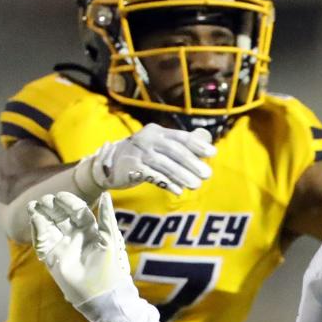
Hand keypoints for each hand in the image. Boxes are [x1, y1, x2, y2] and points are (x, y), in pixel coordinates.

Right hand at [29, 191, 130, 305]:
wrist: (102, 294)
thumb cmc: (111, 266)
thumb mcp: (110, 238)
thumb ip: (107, 217)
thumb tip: (106, 194)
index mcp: (91, 230)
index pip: (77, 211)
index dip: (69, 202)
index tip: (60, 196)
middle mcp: (75, 236)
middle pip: (60, 216)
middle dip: (52, 207)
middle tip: (46, 200)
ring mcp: (63, 246)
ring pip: (49, 226)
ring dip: (40, 215)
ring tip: (34, 205)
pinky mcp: (52, 258)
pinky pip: (42, 241)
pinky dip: (37, 230)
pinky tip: (35, 219)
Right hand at [75, 124, 214, 195]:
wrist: (108, 164)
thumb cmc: (142, 155)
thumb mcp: (159, 145)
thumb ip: (181, 144)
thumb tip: (206, 140)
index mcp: (157, 132)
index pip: (180, 136)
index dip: (197, 144)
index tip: (212, 153)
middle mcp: (147, 139)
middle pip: (173, 150)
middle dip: (192, 163)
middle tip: (207, 175)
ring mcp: (138, 153)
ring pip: (164, 164)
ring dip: (182, 175)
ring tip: (196, 186)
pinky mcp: (130, 168)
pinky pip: (152, 176)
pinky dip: (166, 183)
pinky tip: (178, 190)